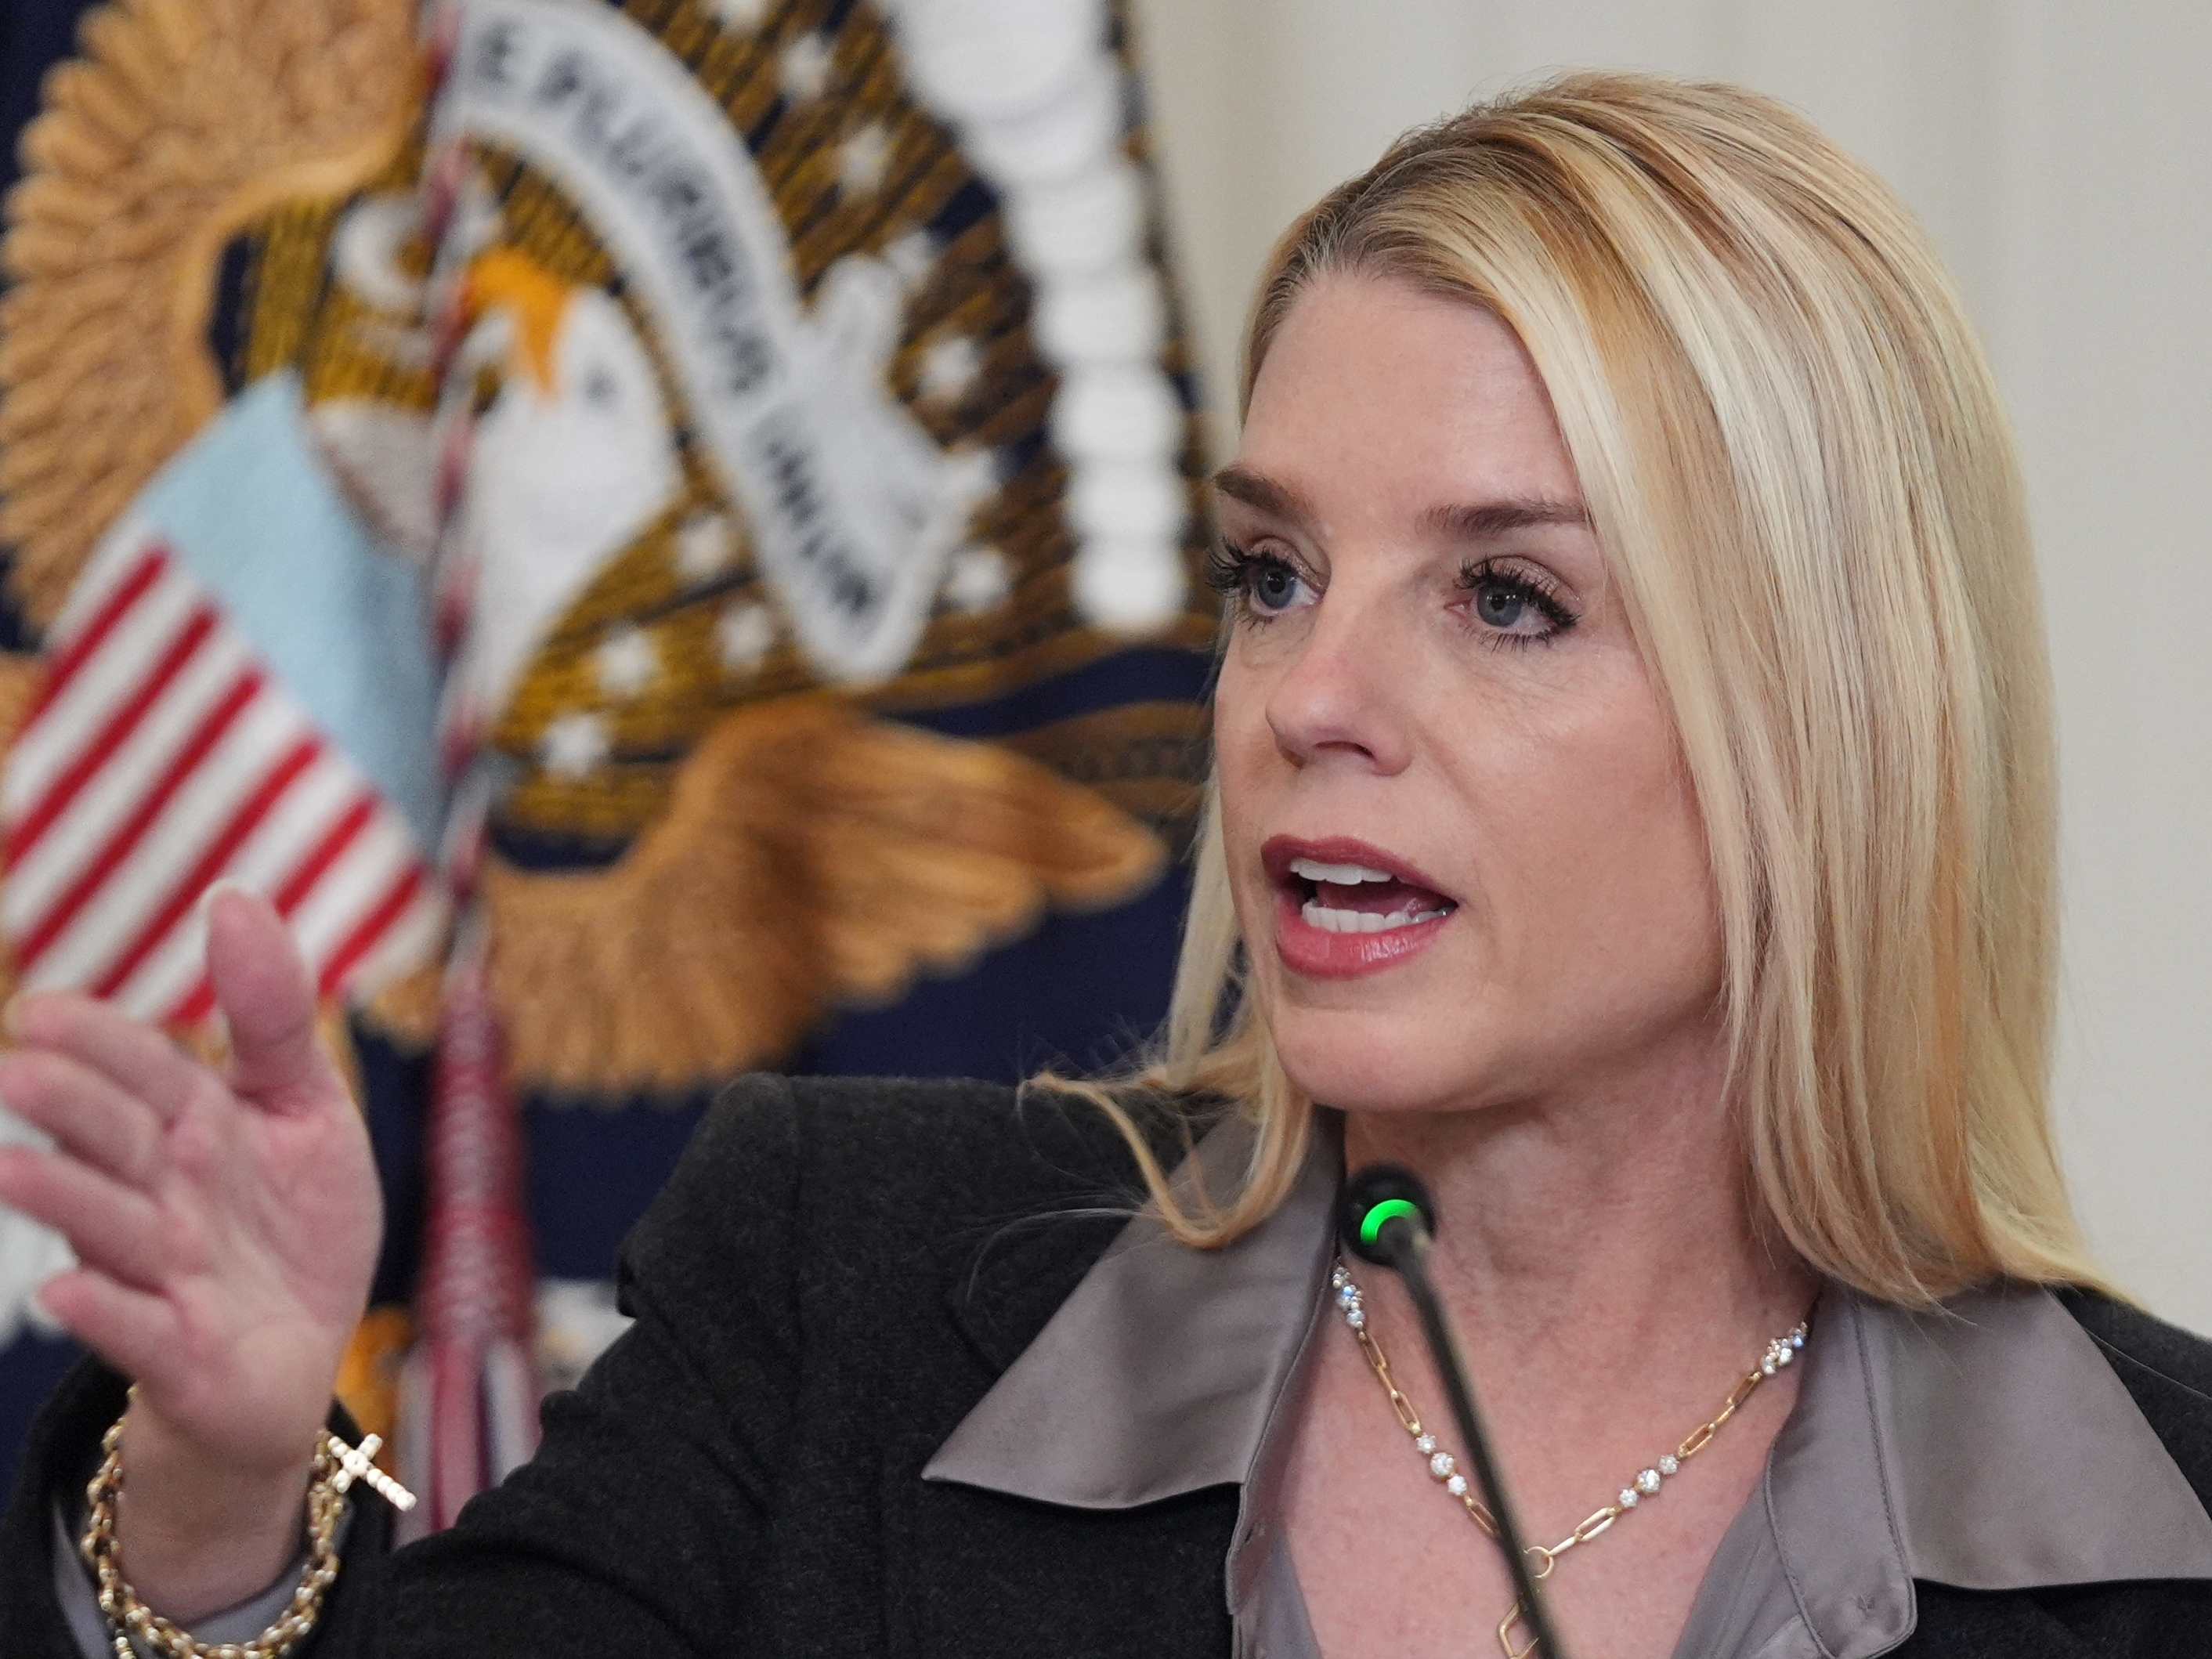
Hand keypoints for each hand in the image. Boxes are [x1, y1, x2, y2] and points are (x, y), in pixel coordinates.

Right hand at [0, 886, 381, 1618]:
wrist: (298, 1351)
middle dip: (70, 1110)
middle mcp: (165, 1194)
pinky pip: (141, 1330)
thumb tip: (231, 896)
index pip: (143, 1071)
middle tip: (18, 1074)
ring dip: (64, 1198)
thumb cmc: (290, 1219)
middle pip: (114, 1142)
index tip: (43, 1011)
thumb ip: (272, 1015)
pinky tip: (67, 1292)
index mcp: (194, 1127)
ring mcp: (166, 1273)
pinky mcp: (183, 1350)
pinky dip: (107, 1312)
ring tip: (13, 1169)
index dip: (99, 1041)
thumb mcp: (304, 1106)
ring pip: (112, 1230)